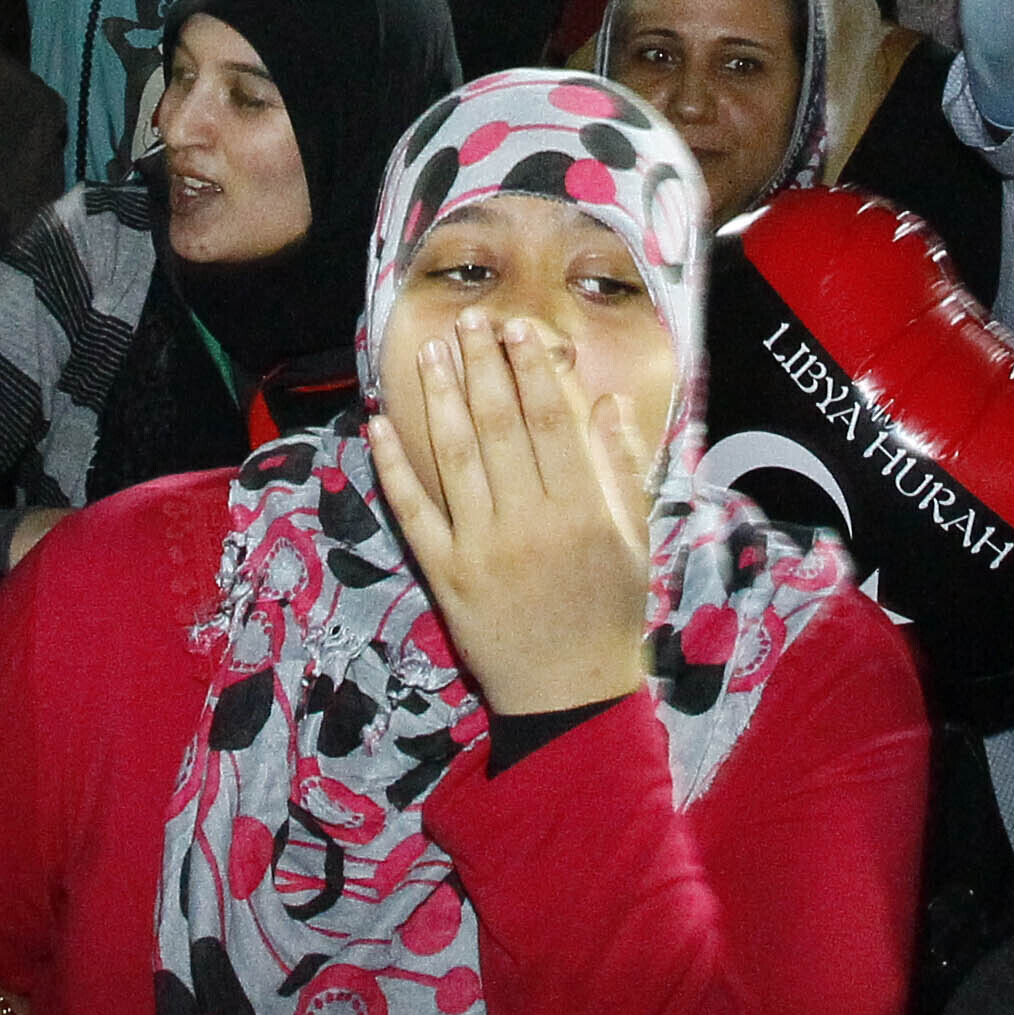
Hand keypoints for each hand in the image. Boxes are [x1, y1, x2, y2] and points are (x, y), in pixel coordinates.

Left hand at [365, 309, 653, 720]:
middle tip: (469, 320)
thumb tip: (605, 400)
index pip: (550, 421)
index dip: (532, 369)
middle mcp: (529, 523)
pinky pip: (413, 512)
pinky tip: (379, 425)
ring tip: (428, 352)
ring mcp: (481, 548)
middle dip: (482, 367)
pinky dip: (394, 467)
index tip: (517, 329)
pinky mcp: (445, 574)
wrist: (568, 694)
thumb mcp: (634, 540)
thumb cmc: (609, 612)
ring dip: (439, 399)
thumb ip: (620, 469)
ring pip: (455, 457)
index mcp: (582, 511)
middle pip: (499, 427)